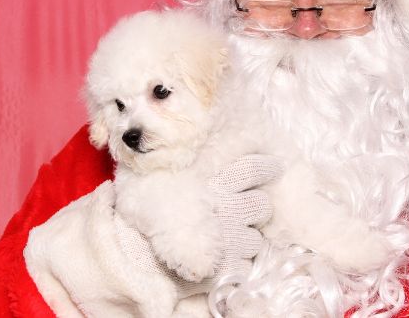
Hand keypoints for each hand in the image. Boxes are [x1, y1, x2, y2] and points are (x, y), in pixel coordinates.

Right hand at [117, 154, 281, 297]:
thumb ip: (184, 162)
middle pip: (262, 204)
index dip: (267, 167)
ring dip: (247, 234)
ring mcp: (230, 237)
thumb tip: (199, 142)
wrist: (135, 249)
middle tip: (248, 205)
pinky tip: (222, 254)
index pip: (254, 169)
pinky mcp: (229, 265)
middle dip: (257, 206)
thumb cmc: (144, 206)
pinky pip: (246, 260)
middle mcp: (226, 207)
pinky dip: (238, 258)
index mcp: (212, 181)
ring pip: (257, 236)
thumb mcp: (160, 174)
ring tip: (229, 234)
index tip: (273, 167)